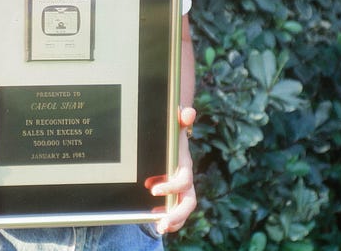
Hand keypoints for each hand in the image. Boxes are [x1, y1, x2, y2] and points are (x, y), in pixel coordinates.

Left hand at [144, 106, 196, 233]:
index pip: (183, 181)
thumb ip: (182, 117)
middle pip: (188, 202)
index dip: (171, 187)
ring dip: (174, 221)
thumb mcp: (175, 123)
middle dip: (176, 214)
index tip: (152, 190)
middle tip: (161, 223)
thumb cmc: (174, 131)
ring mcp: (181, 189)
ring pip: (183, 210)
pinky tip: (154, 218)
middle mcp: (186, 179)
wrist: (174, 137)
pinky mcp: (175, 194)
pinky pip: (176, 211)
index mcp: (185, 165)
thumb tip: (188, 112)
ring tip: (159, 228)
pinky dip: (168, 217)